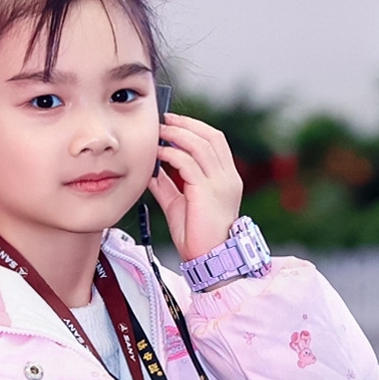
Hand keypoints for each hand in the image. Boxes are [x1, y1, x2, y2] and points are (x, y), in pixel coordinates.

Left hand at [149, 112, 243, 261]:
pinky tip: (159, 153)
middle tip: (164, 119)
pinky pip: (188, 163)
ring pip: (200, 145)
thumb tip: (150, 169)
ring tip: (160, 132)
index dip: (195, 127)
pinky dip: (172, 154)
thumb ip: (168, 185)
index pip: (215, 141)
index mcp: (226, 178)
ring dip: (177, 134)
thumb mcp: (179, 204)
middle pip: (211, 137)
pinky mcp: (207, 191)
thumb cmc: (197, 236)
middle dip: (186, 124)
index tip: (174, 122)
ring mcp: (220, 183)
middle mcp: (228, 177)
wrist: (210, 259)